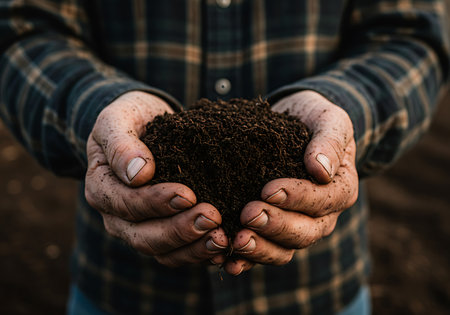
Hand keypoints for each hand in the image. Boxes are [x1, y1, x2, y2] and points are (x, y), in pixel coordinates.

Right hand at [85, 91, 227, 266]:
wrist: (144, 125)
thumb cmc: (130, 120)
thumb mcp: (117, 120)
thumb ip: (121, 144)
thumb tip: (138, 174)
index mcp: (101, 189)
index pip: (126, 204)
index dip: (156, 203)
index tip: (188, 195)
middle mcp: (116, 216)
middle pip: (143, 237)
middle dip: (179, 230)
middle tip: (212, 218)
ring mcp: (138, 229)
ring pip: (162, 252)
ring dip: (193, 248)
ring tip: (222, 238)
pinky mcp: (160, 233)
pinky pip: (177, 253)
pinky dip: (199, 253)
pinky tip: (223, 247)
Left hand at [223, 90, 357, 274]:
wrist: (297, 125)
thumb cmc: (315, 120)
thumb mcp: (329, 120)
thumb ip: (329, 141)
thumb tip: (321, 170)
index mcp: (340, 190)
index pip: (323, 201)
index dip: (297, 198)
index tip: (268, 190)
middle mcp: (322, 216)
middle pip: (305, 232)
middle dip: (275, 226)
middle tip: (248, 214)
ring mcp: (298, 227)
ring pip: (284, 249)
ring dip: (261, 249)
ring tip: (237, 240)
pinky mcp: (274, 231)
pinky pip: (264, 252)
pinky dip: (247, 260)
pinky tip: (228, 261)